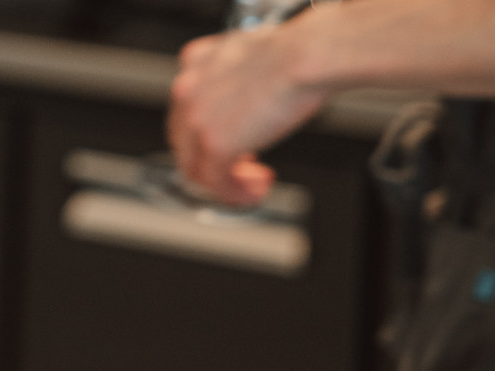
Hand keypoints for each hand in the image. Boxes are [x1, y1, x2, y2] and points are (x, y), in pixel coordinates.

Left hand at [167, 25, 331, 206]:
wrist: (308, 55)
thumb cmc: (298, 51)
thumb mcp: (254, 59)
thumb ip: (239, 80)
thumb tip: (248, 104)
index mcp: (195, 63)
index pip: (187, 110)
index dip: (206, 132)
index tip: (231, 139)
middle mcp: (187, 91)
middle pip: (186, 142)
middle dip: (214, 160)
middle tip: (244, 166)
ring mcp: (197, 120)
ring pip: (196, 167)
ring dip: (225, 182)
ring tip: (252, 185)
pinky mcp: (215, 144)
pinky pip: (215, 182)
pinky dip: (234, 194)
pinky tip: (252, 194)